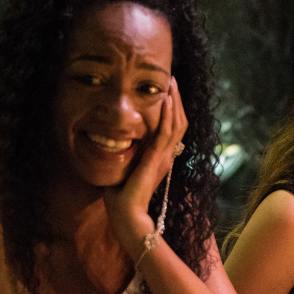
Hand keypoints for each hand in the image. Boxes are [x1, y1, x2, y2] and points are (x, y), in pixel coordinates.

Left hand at [103, 76, 188, 254]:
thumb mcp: (126, 168)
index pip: (172, 129)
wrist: (127, 212)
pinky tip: (166, 99)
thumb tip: (114, 142)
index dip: (172, 110)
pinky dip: (168, 114)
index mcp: (161, 158)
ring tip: (171, 83)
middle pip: (179, 122)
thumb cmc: (121, 195)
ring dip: (175, 101)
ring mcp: (164, 156)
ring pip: (177, 124)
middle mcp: (167, 155)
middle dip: (176, 100)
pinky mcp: (158, 158)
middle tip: (172, 80)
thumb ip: (127, 155)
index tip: (166, 92)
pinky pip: (167, 132)